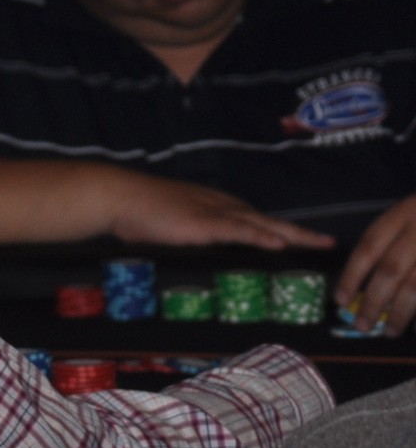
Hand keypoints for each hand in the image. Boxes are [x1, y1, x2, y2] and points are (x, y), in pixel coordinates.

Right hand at [98, 168, 335, 251]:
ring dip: (292, 234)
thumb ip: (184, 235)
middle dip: (299, 232)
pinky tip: (280, 244)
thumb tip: (189, 249)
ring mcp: (215, 214)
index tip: (299, 239)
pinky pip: (240, 231)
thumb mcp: (167, 225)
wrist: (121, 198)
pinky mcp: (204, 224)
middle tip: (326, 242)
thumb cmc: (137, 212)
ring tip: (317, 243)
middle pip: (268, 221)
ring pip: (262, 225)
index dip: (279, 230)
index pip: (255, 221)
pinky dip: (261, 237)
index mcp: (215, 208)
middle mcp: (222, 208)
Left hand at [336, 194, 415, 335]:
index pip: (369, 247)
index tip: (340, 301)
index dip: (352, 276)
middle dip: (374, 301)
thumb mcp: (408, 220)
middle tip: (363, 325)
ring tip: (390, 331)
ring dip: (401, 312)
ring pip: (415, 285)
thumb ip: (387, 247)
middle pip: (391, 269)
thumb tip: (356, 291)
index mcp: (403, 214)